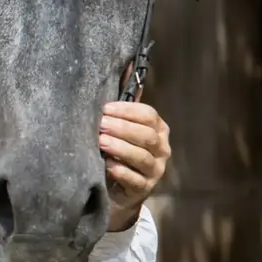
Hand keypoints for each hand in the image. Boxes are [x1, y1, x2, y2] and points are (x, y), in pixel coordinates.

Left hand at [99, 101, 170, 231]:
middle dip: (122, 128)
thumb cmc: (119, 154)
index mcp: (158, 130)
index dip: (127, 110)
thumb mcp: (121, 131)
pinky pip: (134, 179)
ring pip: (142, 157)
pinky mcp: (144, 189)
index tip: (105, 108)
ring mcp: (155, 170)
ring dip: (120, 148)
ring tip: (101, 142)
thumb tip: (122, 68)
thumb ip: (122, 107)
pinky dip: (121, 171)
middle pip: (146, 135)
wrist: (119, 192)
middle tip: (100, 124)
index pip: (149, 115)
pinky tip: (107, 165)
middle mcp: (161, 149)